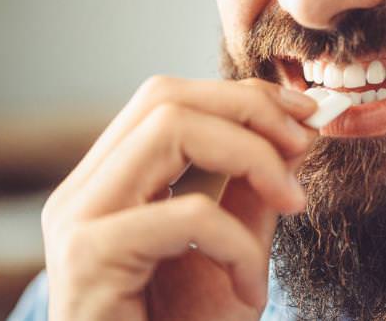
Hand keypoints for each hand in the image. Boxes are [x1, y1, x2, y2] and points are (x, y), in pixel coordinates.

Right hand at [40, 76, 317, 320]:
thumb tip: (294, 135)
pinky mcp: (90, 257)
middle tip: (305, 141)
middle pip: (165, 99)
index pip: (170, 100)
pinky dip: (239, 245)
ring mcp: (79, 220)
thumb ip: (252, 194)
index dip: (242, 95)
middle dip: (249, 108)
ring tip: (293, 202)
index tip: (304, 114)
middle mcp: (85, 191)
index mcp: (112, 183)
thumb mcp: (233, 253)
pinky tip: (250, 290)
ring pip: (169, 130)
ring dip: (253, 156)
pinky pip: (189, 215)